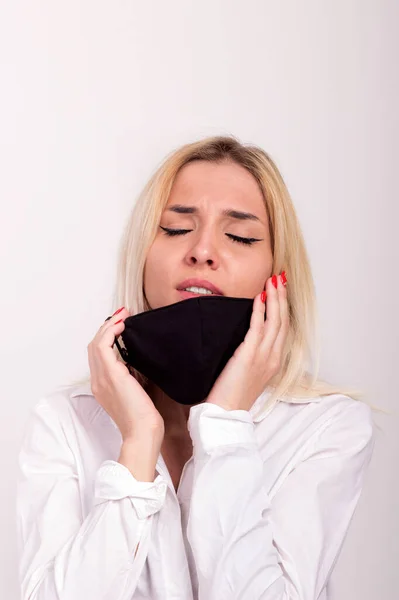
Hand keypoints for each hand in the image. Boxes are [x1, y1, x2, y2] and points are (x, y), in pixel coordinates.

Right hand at [87, 307, 164, 443]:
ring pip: (95, 343)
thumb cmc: (144, 418)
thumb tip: (137, 361)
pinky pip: (103, 346)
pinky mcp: (111, 375)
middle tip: (122, 315)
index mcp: (102, 386)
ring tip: (122, 316)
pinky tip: (122, 326)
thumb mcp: (135, 393)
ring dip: (108, 326)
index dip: (106, 337)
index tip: (120, 325)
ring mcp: (101, 378)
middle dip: (106, 327)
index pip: (98, 355)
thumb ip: (131, 377)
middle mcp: (97, 381)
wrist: (142, 433)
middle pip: (93, 346)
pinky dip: (110, 332)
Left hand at [205, 272, 288, 411]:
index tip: (281, 290)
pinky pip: (257, 328)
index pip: (284, 328)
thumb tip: (246, 338)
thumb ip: (251, 355)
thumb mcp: (248, 373)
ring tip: (273, 281)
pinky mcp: (249, 356)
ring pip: (275, 321)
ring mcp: (263, 357)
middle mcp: (273, 357)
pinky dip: (260, 311)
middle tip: (280, 277)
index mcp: (274, 361)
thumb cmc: (231, 395)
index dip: (284, 307)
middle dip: (282, 297)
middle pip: (283, 320)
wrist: (225, 415)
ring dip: (274, 298)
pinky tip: (259, 298)